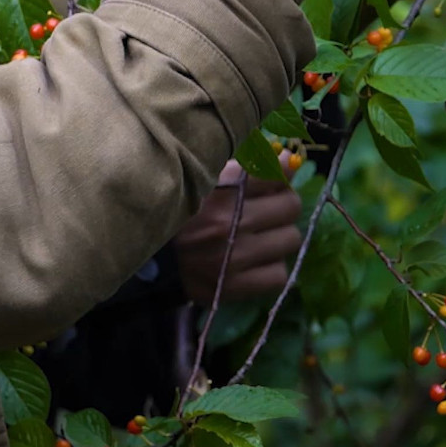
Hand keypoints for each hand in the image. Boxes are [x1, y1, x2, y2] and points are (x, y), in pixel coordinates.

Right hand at [172, 162, 304, 304]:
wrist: (155, 257)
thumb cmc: (187, 211)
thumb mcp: (210, 179)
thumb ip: (247, 167)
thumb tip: (288, 158)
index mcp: (218, 191)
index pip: (273, 173)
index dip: (281, 173)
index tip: (274, 180)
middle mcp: (227, 224)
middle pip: (291, 206)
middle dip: (283, 204)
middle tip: (270, 210)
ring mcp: (231, 259)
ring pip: (290, 239)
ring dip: (279, 236)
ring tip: (260, 236)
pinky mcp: (232, 288)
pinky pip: (279, 275)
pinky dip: (272, 267)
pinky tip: (256, 261)